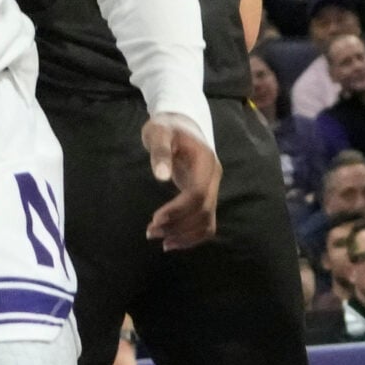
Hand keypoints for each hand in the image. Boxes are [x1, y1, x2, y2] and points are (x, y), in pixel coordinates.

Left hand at [141, 115, 221, 249]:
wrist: (181, 123)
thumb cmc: (167, 127)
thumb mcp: (159, 132)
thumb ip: (160, 151)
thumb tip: (160, 176)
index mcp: (205, 163)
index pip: (197, 194)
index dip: (178, 209)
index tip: (156, 218)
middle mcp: (213, 178)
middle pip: (203, 211)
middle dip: (178, 225)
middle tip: (150, 232)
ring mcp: (211, 188)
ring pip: (207, 221)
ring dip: (184, 234)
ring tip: (159, 240)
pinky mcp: (205, 195)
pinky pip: (205, 221)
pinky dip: (191, 234)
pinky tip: (173, 240)